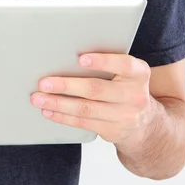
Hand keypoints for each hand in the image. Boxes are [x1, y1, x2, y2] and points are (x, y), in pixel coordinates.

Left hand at [30, 53, 152, 145]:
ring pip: (85, 109)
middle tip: (44, 82)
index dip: (102, 61)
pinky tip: (49, 110)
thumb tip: (69, 54)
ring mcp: (124, 116)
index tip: (80, 59)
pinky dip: (63, 116)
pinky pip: (83, 122)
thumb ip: (109, 64)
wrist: (145, 124)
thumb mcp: (128, 73)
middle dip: (66, 85)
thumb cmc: (127, 88)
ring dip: (58, 103)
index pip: (123, 65)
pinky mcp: (112, 131)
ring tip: (39, 98)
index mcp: (139, 74)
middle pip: (96, 89)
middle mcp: (135, 95)